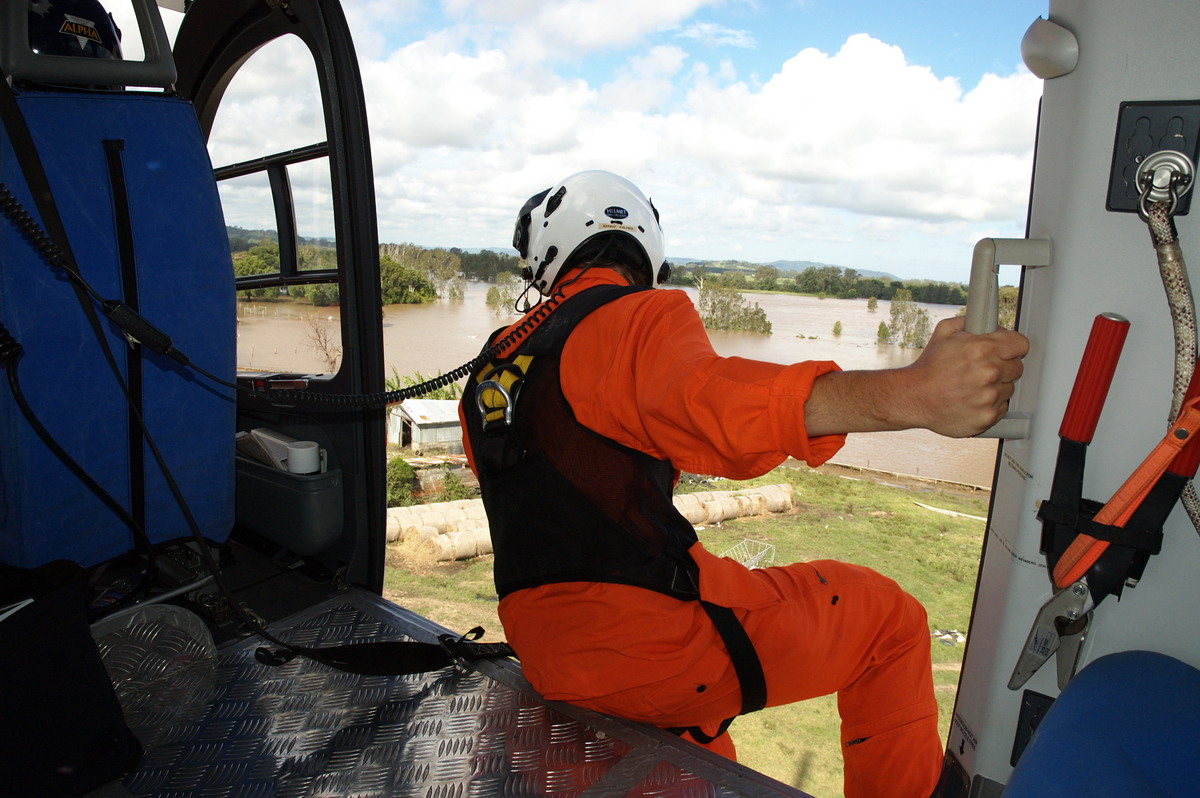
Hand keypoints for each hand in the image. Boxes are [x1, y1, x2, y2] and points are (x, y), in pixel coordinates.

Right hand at [897, 316, 1028, 436]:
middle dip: (1003, 366)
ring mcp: (990, 397)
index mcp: (983, 349)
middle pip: (1017, 367)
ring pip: (1009, 388)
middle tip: (983, 369)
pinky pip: (1001, 407)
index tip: (1007, 350)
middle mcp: (990, 373)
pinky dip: (990, 404)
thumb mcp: (944, 331)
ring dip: (996, 386)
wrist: (913, 397)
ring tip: (973, 386)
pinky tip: (972, 399)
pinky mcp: (987, 416)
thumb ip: (969, 321)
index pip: (1021, 344)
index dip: (1013, 346)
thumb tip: (986, 321)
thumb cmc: (928, 367)